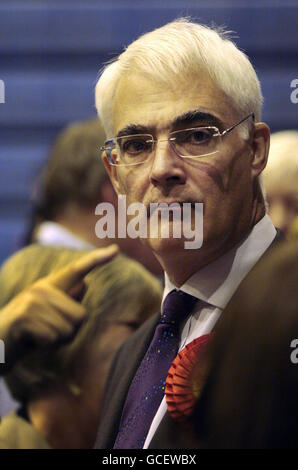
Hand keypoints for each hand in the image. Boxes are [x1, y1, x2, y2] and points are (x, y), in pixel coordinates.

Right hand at [0, 245, 118, 373]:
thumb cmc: (27, 332)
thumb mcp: (49, 315)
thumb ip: (67, 301)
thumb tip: (85, 282)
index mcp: (50, 285)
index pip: (77, 269)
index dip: (97, 259)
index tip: (116, 250)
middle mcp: (42, 288)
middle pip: (80, 316)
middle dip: (69, 333)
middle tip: (47, 334)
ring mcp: (32, 300)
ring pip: (68, 330)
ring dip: (56, 342)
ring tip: (38, 337)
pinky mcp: (24, 317)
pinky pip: (53, 338)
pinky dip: (45, 347)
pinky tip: (30, 342)